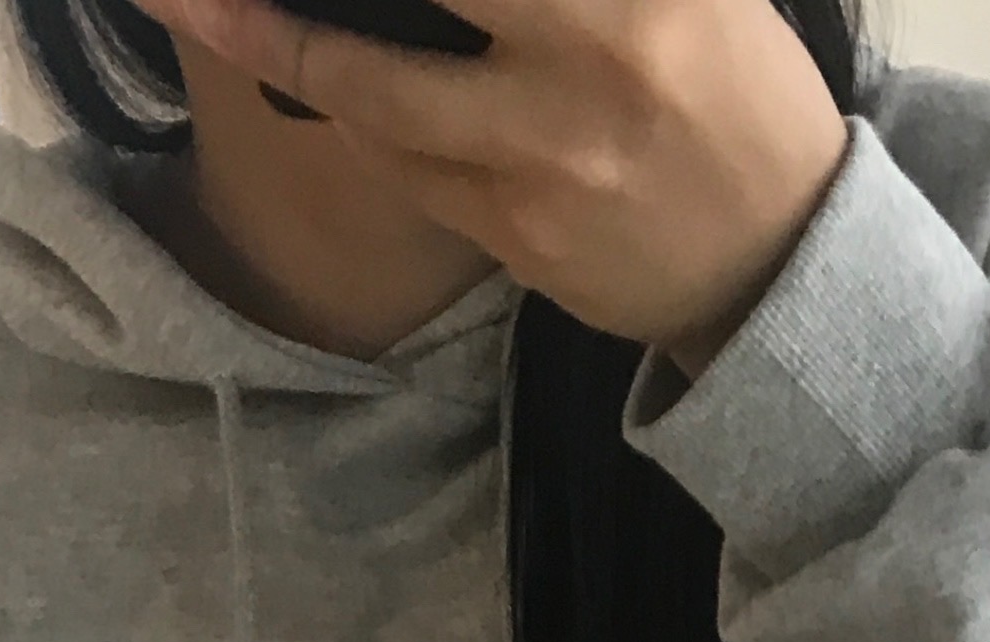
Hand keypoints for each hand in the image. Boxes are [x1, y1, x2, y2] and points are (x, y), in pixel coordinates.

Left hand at [147, 0, 849, 369]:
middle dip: (278, 16)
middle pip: (395, 21)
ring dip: (284, 53)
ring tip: (210, 11)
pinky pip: (405, 167)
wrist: (778, 267)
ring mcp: (538, 170)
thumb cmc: (732, 96)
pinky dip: (355, 117)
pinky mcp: (513, 241)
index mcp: (631, 1)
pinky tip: (321, 84)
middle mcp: (580, 76)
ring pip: (372, 104)